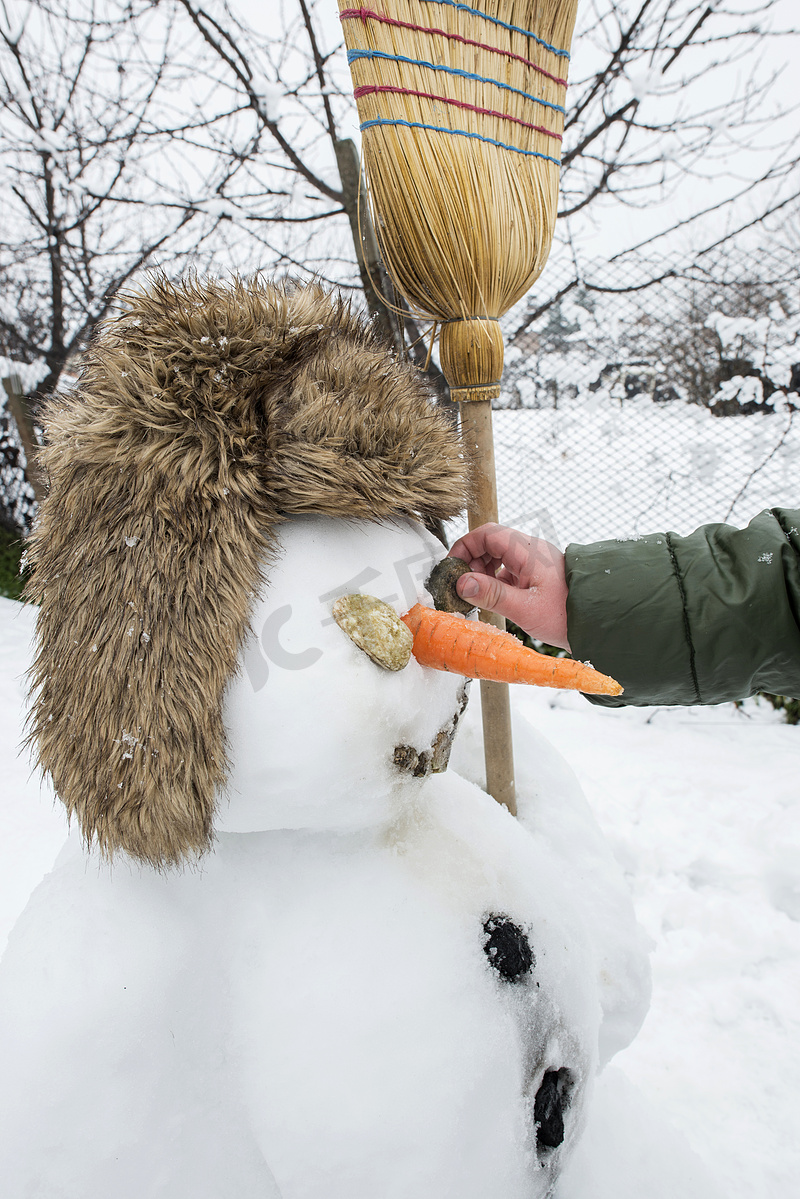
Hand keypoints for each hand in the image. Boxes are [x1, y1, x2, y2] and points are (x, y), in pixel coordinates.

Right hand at [448, 523, 570, 650]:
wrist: (599, 623)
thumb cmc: (567, 615)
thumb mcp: (525, 608)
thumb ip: (492, 594)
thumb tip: (462, 583)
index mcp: (528, 551)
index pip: (488, 534)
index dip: (465, 546)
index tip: (453, 567)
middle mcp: (531, 551)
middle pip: (491, 543)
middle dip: (472, 561)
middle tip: (463, 585)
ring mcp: (534, 562)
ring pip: (498, 556)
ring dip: (483, 571)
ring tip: (477, 594)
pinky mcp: (536, 575)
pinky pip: (508, 570)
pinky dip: (495, 581)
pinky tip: (492, 599)